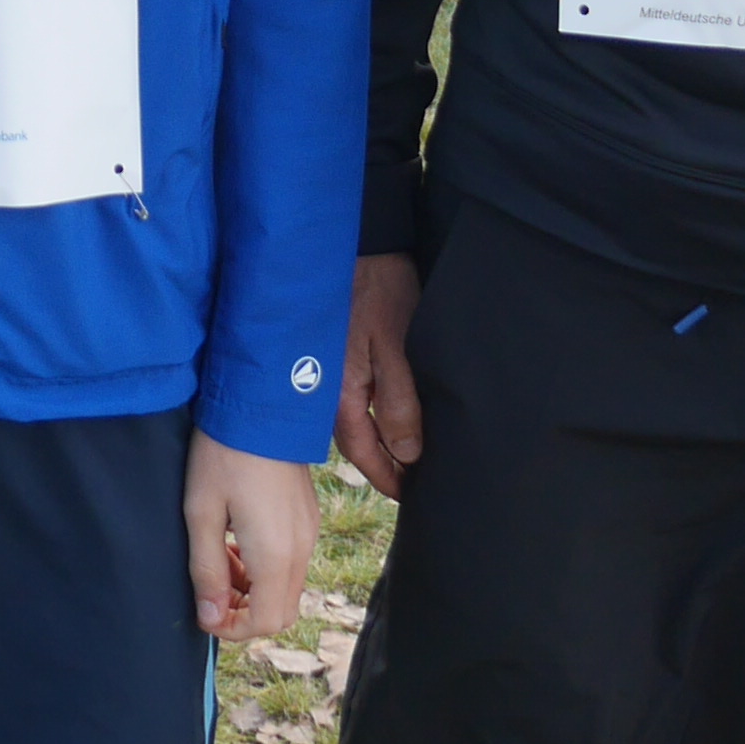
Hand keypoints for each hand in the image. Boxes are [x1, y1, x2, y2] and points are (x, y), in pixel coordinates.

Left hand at [183, 432, 315, 640]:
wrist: (259, 404)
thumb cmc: (223, 455)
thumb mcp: (201, 513)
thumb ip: (206, 571)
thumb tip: (210, 617)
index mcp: (276, 554)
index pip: (264, 622)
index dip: (232, 629)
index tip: (204, 613)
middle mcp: (301, 548)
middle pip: (281, 611)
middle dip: (245, 613)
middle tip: (211, 590)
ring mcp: (310, 531)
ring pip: (288, 588)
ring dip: (254, 589)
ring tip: (220, 560)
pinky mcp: (309, 516)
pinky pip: (293, 562)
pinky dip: (266, 568)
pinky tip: (238, 541)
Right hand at [334, 255, 424, 498]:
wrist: (364, 246)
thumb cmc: (380, 292)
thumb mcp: (396, 348)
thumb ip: (400, 402)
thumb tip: (407, 453)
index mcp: (340, 394)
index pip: (364, 453)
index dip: (389, 479)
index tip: (412, 497)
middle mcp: (329, 391)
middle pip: (358, 444)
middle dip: (385, 467)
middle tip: (415, 486)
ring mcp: (331, 375)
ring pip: (358, 424)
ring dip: (382, 444)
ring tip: (411, 460)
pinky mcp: (340, 359)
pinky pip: (357, 402)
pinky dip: (376, 419)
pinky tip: (395, 421)